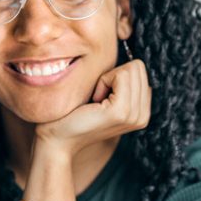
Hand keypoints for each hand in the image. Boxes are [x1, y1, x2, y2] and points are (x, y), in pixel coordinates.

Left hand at [34, 59, 151, 158]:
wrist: (58, 140)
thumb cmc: (74, 114)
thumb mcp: (104, 97)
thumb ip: (122, 84)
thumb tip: (130, 61)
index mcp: (142, 111)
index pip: (140, 71)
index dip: (116, 75)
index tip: (101, 95)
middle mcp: (142, 115)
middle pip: (138, 67)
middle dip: (113, 75)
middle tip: (97, 97)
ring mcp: (134, 115)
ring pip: (131, 69)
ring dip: (107, 78)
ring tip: (96, 100)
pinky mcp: (121, 111)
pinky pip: (120, 75)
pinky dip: (103, 81)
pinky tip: (94, 100)